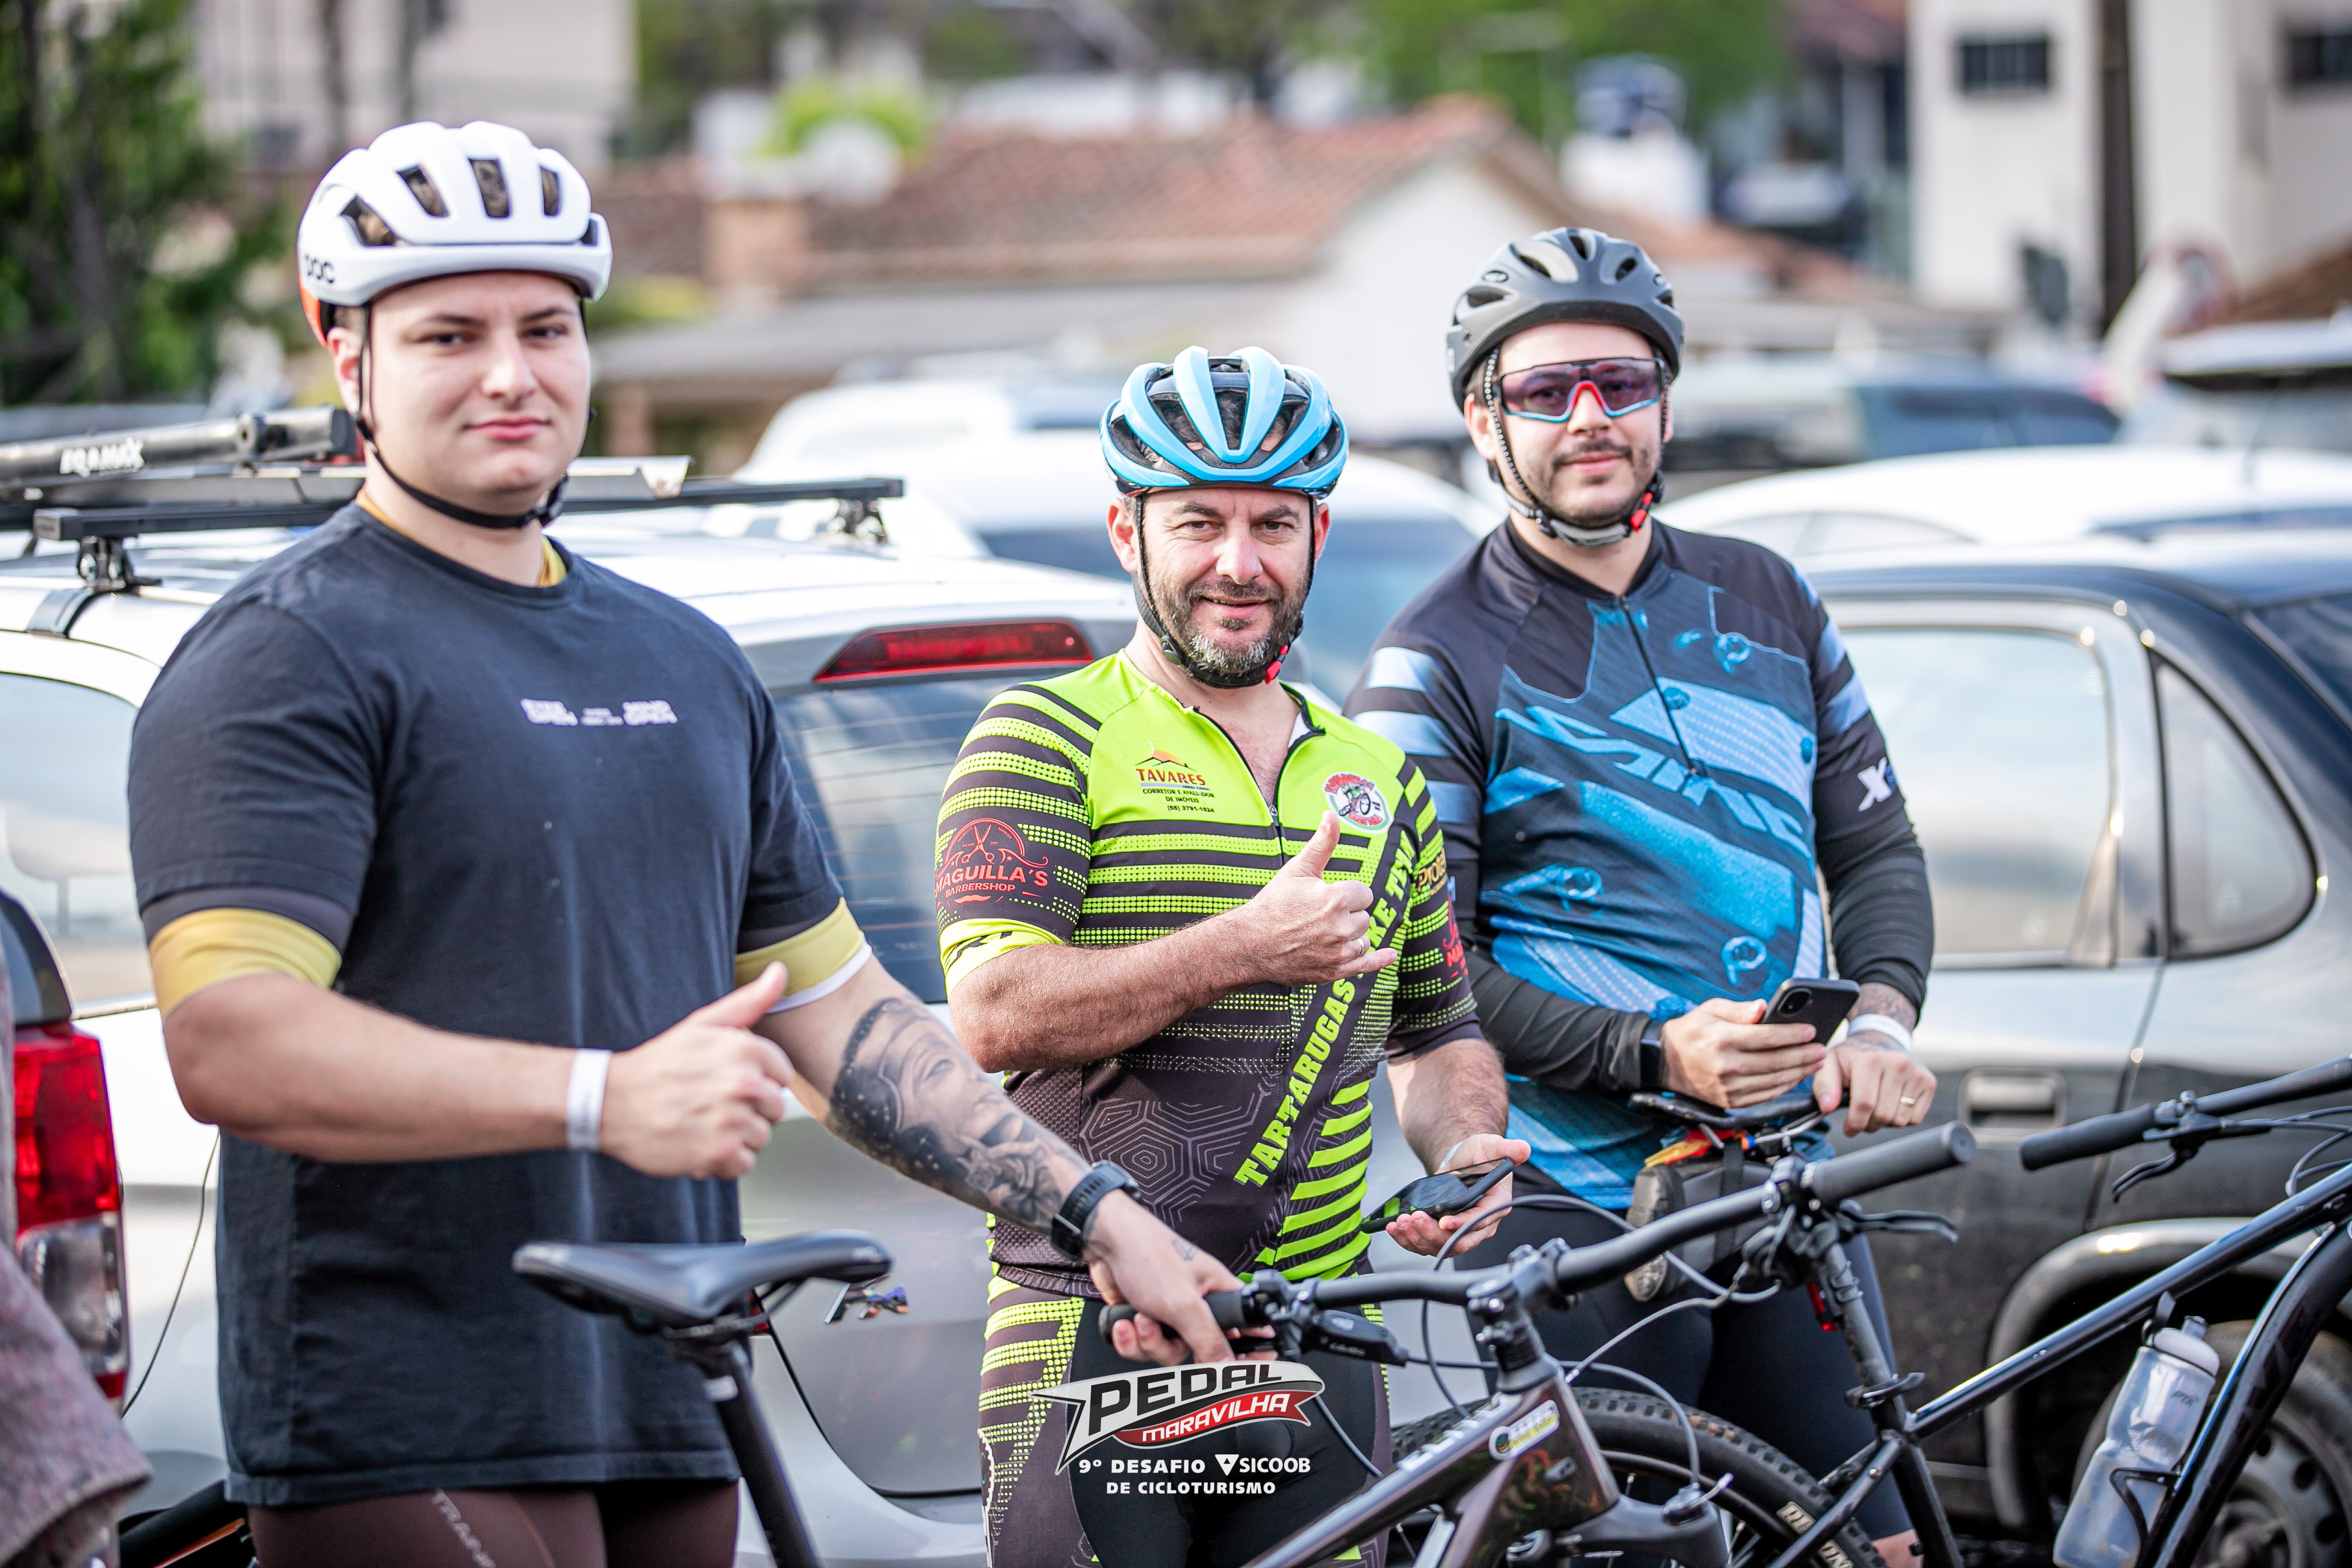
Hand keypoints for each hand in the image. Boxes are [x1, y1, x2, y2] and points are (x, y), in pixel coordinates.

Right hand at [601, 964, 793, 1179]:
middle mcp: (744, 1085)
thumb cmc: (660, 1063)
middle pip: (774, 1109)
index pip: (782, 1076)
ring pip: (760, 1137)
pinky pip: (744, 1163)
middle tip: (712, 1103)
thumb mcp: (703, 1023)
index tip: (728, 1080)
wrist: (611, 1102)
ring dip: (736, 1136)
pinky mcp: (718, 1154)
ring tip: (704, 1122)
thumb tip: (780, 970)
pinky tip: (700, 1142)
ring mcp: (732, 1121)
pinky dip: (724, 1160)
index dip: (757, 1080)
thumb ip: (749, 1001)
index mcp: (746, 1051)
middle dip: (749, 1109)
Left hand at [1084, 1192, 1244, 1364]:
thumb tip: (1227, 1365)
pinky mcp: (1147, 1320)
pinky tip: (1124, 1322)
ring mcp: (1172, 1315)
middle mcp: (1198, 1307)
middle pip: (1200, 1352)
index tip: (1239, 1372)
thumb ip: (1208, 1338)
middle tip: (1166, 1332)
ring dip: (1147, 1341)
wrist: (1107, 1244)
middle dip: (1174, 1347)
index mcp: (1220, 1295)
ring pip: (1169, 1353)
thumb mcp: (1183, 1302)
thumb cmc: (1149, 1254)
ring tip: (1139, 1318)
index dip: (1247, 1354)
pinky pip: (1145, 1348)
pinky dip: (1130, 1341)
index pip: (1247, 1331)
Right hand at [1225, 813, 1396, 986]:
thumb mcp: (1297, 870)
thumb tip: (1331, 816)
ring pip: (1362, 938)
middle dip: (1347, 915)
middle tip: (1318, 916)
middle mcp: (1341, 927)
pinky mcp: (1334, 971)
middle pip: (1363, 916)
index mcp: (1336, 899)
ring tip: (1321, 933)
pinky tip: (1390, 955)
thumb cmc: (1273, 905)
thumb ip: (1322, 843)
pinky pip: (1366, 965)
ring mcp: (1338, 952)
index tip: (1325, 897)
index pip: (1363, 894)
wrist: (1250, 943)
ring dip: (1350, 935)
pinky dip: (1379, 960)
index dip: (1346, 894)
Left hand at [1386, 1133, 1530, 1256]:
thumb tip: (1522, 1149)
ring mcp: (1461, 1230)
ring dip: (1417, 1238)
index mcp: (1495, 1206)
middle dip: (1433, 1235)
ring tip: (1401, 1222)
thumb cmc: (1480, 1156)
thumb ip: (1507, 1149)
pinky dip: (1409, 1240)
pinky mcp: (1443, 1232)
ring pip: (1440, 1246)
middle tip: (1414, 1218)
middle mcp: (1480, 1224)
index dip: (1461, 1224)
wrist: (1466, 1160)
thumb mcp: (1492, 1146)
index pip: (1479, 1221)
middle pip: (1459, 1242)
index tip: (1443, 1220)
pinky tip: (1395, 1228)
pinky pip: (1427, 1244)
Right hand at [1660, 998, 1822, 1107]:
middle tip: (1821, 1048)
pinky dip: (1784, 1086)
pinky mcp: (1730, 1101)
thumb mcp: (1710, 1010)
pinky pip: (1765, 1095)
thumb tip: (1764, 1007)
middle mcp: (1725, 1065)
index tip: (1810, 1031)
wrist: (1667, 1062)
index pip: (1766, 1038)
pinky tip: (1796, 1076)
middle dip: (1803, 1054)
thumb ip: (1739, 1010)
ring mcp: (1728, 1087)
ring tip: (1815, 1062)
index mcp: (1720, 1039)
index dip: (1792, 1034)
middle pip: (1775, 1061)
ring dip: (1799, 1072)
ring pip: (1774, 1080)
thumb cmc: (1692, 1031)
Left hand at [1815, 1035, 1936, 1135]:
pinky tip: (1891, 1105)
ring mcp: (1916, 1073)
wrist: (1881, 1041)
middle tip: (1861, 1119)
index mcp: (1870, 1060)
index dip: (1854, 1123)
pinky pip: (1915, 1119)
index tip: (1848, 1129)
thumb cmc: (1853, 1058)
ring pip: (1900, 1121)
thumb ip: (1824, 1086)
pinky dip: (1901, 1120)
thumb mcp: (1830, 1064)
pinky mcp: (1929, 1083)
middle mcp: (1897, 1064)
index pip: (1864, 1104)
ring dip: (1885, 1123)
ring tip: (1876, 1108)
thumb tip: (1827, 1107)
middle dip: (1868, 1125)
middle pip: (1883, 1116)